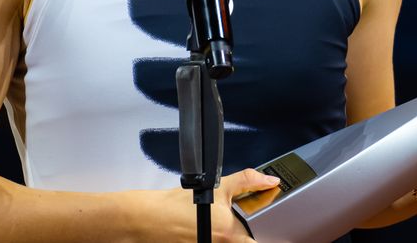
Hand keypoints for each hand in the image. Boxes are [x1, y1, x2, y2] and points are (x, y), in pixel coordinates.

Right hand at [151, 168, 279, 241]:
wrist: (147, 219)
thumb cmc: (175, 206)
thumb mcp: (217, 187)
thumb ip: (247, 181)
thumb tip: (269, 180)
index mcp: (230, 234)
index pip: (257, 240)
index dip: (265, 233)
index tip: (269, 227)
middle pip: (245, 241)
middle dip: (244, 232)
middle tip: (235, 219)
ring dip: (230, 235)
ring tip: (217, 223)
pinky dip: (216, 237)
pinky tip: (207, 229)